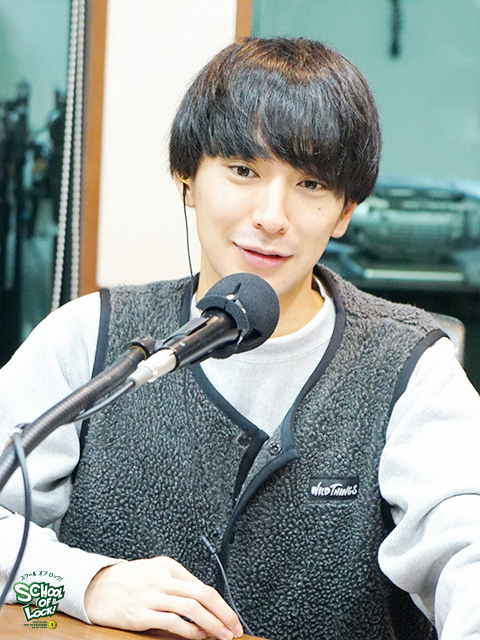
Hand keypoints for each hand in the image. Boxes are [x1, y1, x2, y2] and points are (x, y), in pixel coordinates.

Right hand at [84, 556, 242, 639]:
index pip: (203, 587)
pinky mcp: (141, 613)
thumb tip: (203, 605)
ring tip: (220, 635)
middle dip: (223, 614)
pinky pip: (172, 621)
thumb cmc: (127, 581)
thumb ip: (177, 585)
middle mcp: (163, 579)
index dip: (222, 605)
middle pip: (203, 595)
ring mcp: (152, 596)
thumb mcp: (155, 572)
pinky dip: (188, 631)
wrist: (95, 586)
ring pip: (192, 608)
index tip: (231, 618)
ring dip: (211, 624)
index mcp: (169, 567)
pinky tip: (196, 637)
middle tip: (233, 629)